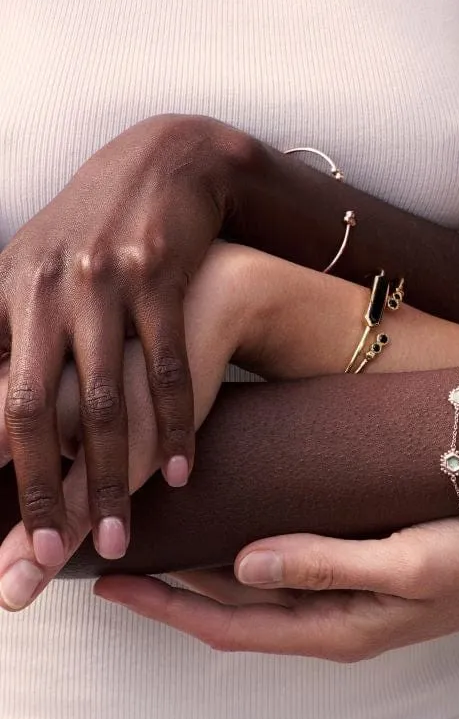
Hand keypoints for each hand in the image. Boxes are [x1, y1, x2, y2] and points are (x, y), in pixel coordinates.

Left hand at [0, 243, 248, 609]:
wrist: (162, 162)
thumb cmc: (92, 225)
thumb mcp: (31, 266)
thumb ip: (4, 331)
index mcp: (6, 293)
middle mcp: (47, 290)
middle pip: (35, 411)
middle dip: (41, 491)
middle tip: (48, 556)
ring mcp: (107, 284)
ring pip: (106, 402)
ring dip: (112, 477)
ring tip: (116, 535)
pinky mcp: (162, 279)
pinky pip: (168, 369)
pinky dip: (175, 427)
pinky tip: (181, 470)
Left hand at [93, 506, 458, 659]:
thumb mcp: (406, 562)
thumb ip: (323, 563)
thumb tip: (241, 564)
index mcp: (340, 627)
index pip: (230, 624)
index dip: (167, 605)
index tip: (112, 584)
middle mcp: (338, 618)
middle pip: (235, 613)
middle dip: (173, 593)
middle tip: (120, 560)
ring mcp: (356, 599)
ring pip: (260, 595)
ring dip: (207, 577)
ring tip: (167, 546)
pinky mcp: (372, 572)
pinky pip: (294, 573)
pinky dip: (254, 558)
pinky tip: (245, 532)